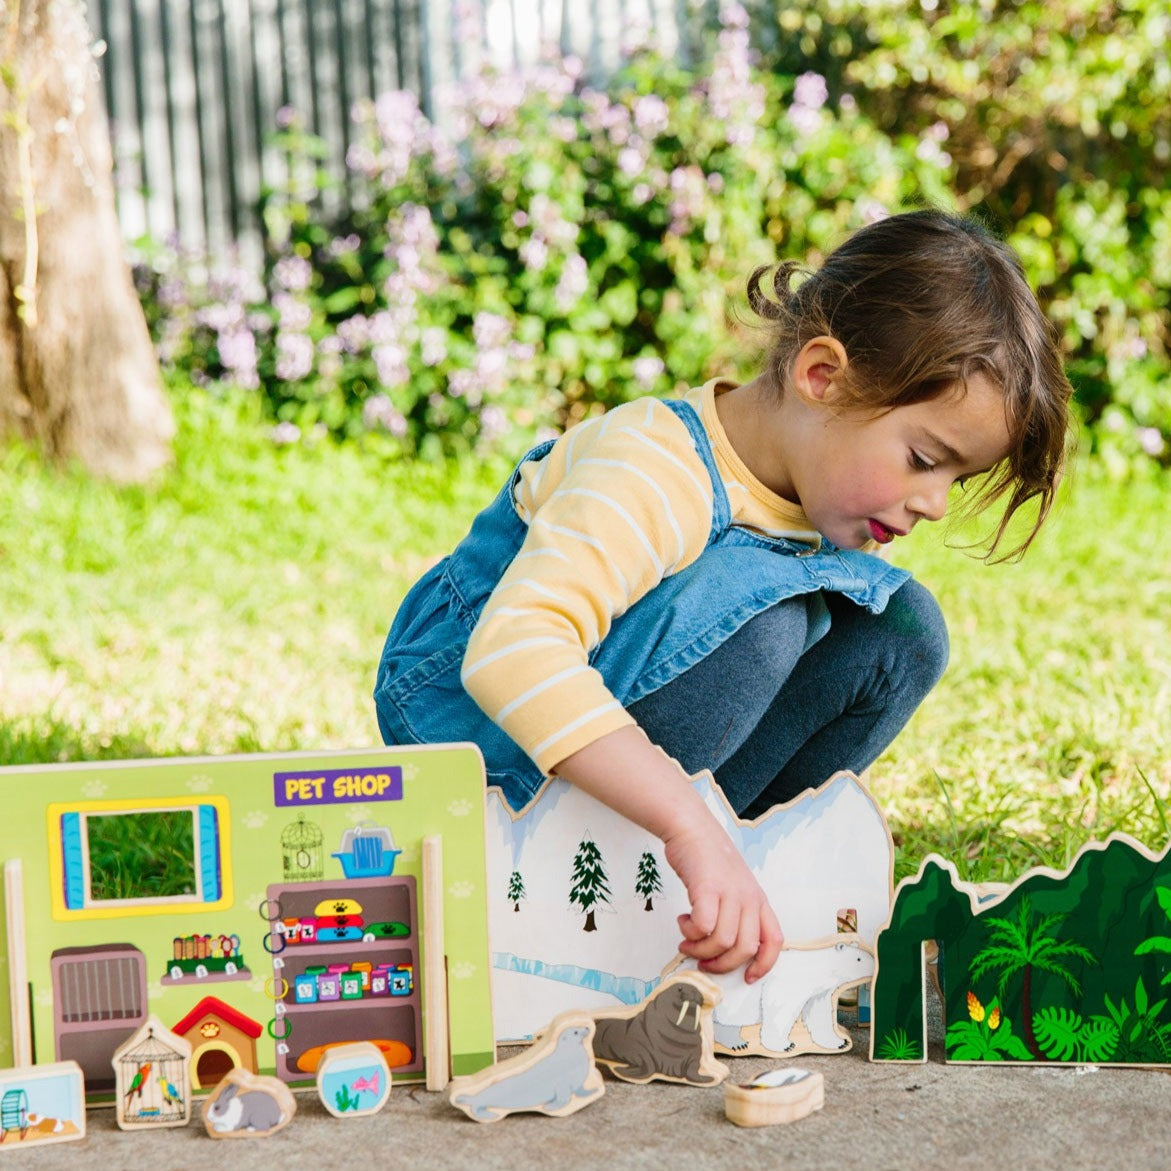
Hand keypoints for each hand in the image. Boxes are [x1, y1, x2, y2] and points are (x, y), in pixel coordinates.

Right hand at [552, 726, 782, 981]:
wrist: (692, 827)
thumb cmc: (709, 858)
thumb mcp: (734, 885)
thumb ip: (735, 912)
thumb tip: (722, 947)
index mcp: (759, 900)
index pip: (774, 941)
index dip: (764, 965)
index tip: (746, 978)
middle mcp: (749, 898)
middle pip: (745, 948)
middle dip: (722, 964)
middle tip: (702, 961)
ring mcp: (730, 892)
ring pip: (723, 941)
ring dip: (701, 949)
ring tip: (687, 941)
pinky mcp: (708, 888)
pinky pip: (704, 926)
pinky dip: (691, 932)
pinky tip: (684, 922)